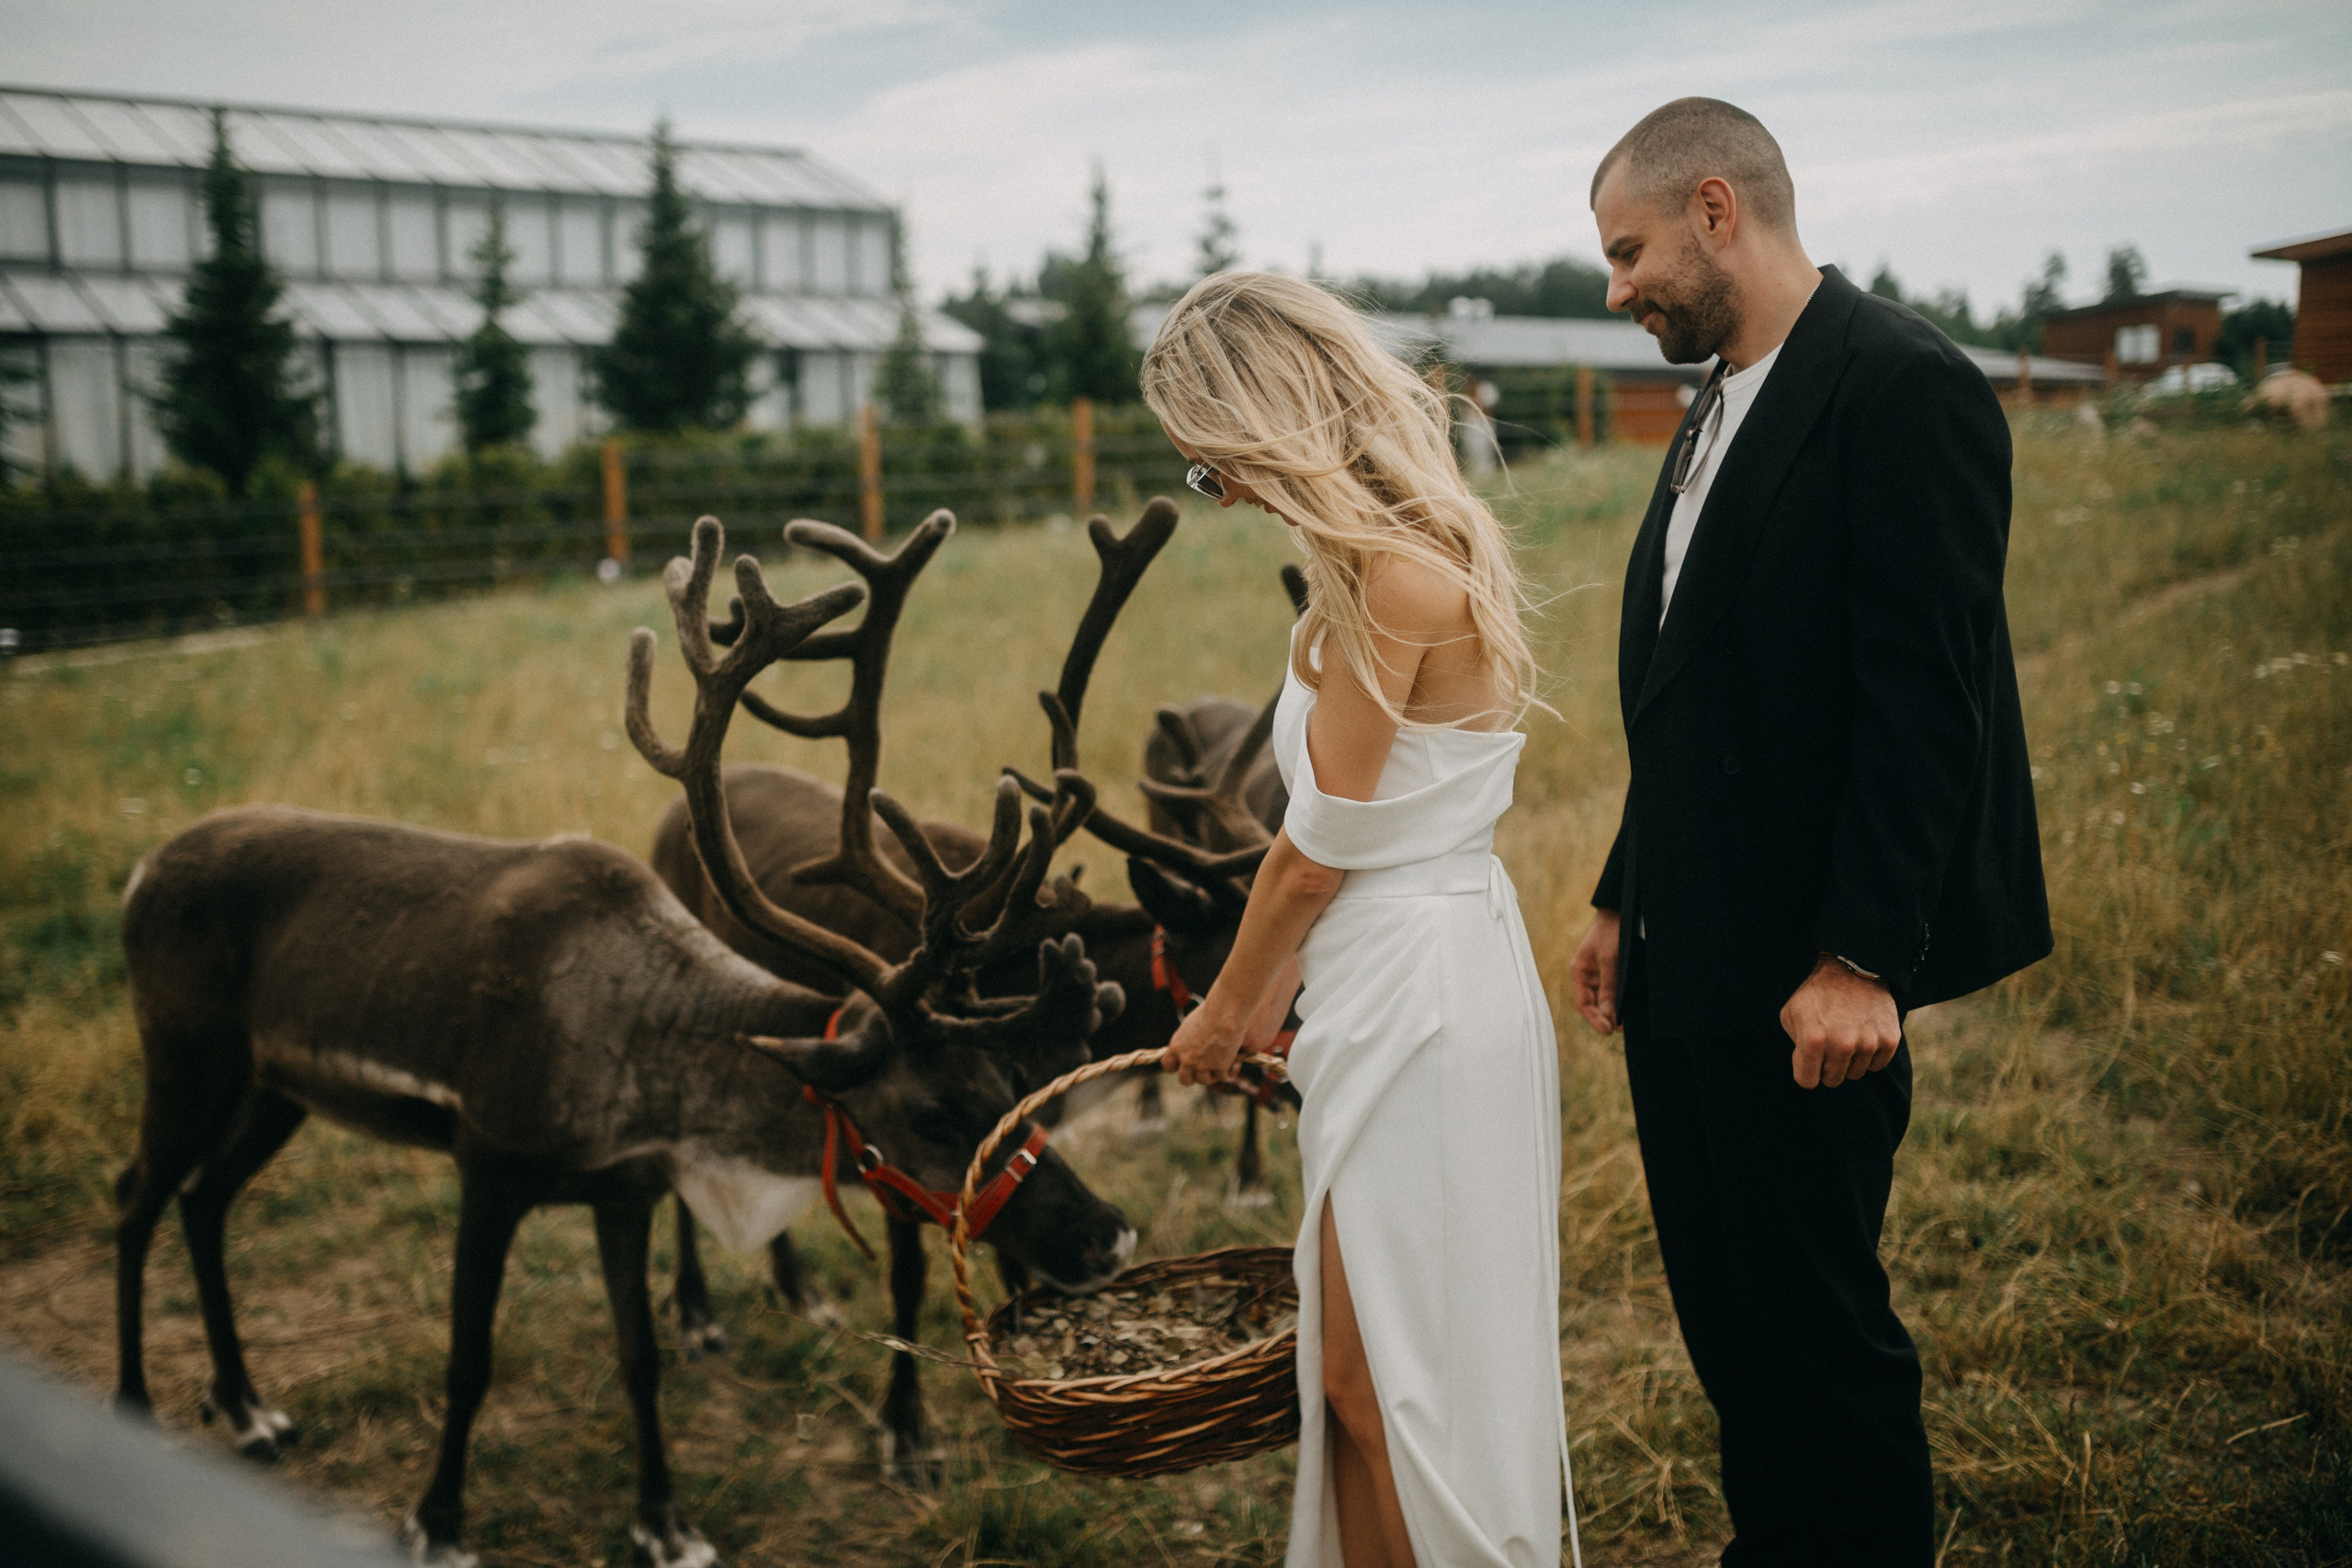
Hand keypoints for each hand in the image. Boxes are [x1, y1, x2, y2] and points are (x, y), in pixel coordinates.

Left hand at [1163, 1000, 1245, 1088]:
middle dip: (1194, 1077)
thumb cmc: (1210, 1012)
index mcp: (1176, 1047)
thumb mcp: (1191, 1025)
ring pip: (1205, 1081)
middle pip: (1184, 1080)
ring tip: (1223, 1064)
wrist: (1224, 1013)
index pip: (1167, 1065)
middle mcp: (1186, 1059)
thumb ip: (1188, 1039)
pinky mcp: (1218, 1067)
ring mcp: (1202, 1065)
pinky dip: (1229, 1071)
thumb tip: (1192, 1045)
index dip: (1176, 1067)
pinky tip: (1235, 1063)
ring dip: (1213, 1075)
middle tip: (1204, 1070)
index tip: (1184, 1064)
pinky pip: (1222, 1076)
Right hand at [1570, 909, 1621, 1034]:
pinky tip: (1629, 1006)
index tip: (1608, 1030)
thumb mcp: (1610, 959)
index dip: (1594, 1019)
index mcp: (1580, 972)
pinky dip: (1620, 999)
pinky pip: (1614, 989)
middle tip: (1620, 1029)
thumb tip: (1609, 1014)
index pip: (1583, 1003)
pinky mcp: (1613, 971)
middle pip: (1594, 1003)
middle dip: (1606, 1017)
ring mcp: (1601, 973)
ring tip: (1625, 1022)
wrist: (1621, 911)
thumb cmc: (1611, 931)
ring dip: (1614, 1010)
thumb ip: (1609, 986)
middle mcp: (1589, 975)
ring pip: (1605, 998)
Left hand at [1780, 956, 1900, 1087]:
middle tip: (1828, 1046)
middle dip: (1826, 1067)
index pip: (1807, 1082)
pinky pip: (1876, 1066)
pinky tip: (1863, 1036)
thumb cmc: (1817, 994)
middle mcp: (1842, 1045)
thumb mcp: (1791, 1013)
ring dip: (1849, 1061)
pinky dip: (1869, 1056)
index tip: (1809, 1060)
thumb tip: (1806, 1065)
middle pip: (1832, 1080)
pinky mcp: (1889, 1040)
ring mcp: (1868, 1043)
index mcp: (1813, 1040)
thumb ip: (1795, 1043)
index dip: (1806, 1072)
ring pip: (1855, 1074)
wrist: (1853, 970)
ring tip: (1846, 1037)